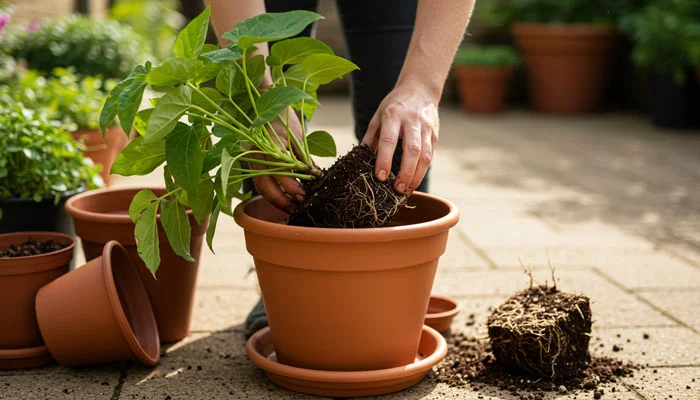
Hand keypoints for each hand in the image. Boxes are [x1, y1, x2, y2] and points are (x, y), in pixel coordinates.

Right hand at [249, 111, 305, 211]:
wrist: (267, 109)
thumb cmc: (285, 120)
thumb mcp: (297, 136)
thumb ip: (303, 158)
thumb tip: (314, 178)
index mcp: (268, 142)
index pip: (278, 168)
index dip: (290, 185)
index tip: (303, 195)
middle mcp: (256, 152)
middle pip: (264, 183)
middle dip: (282, 199)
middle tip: (298, 208)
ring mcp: (251, 159)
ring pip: (260, 186)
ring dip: (275, 201)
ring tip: (292, 209)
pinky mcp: (251, 164)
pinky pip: (259, 183)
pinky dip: (271, 194)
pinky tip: (284, 201)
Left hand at [361, 80, 438, 195]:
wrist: (420, 90)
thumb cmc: (394, 106)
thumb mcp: (378, 116)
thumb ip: (370, 137)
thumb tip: (359, 159)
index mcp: (394, 115)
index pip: (389, 140)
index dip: (384, 160)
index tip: (380, 177)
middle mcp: (412, 121)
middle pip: (412, 150)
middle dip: (405, 172)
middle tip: (397, 190)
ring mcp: (426, 128)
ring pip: (425, 156)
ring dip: (416, 176)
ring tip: (406, 191)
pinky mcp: (435, 135)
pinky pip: (430, 156)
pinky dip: (422, 172)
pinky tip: (413, 182)